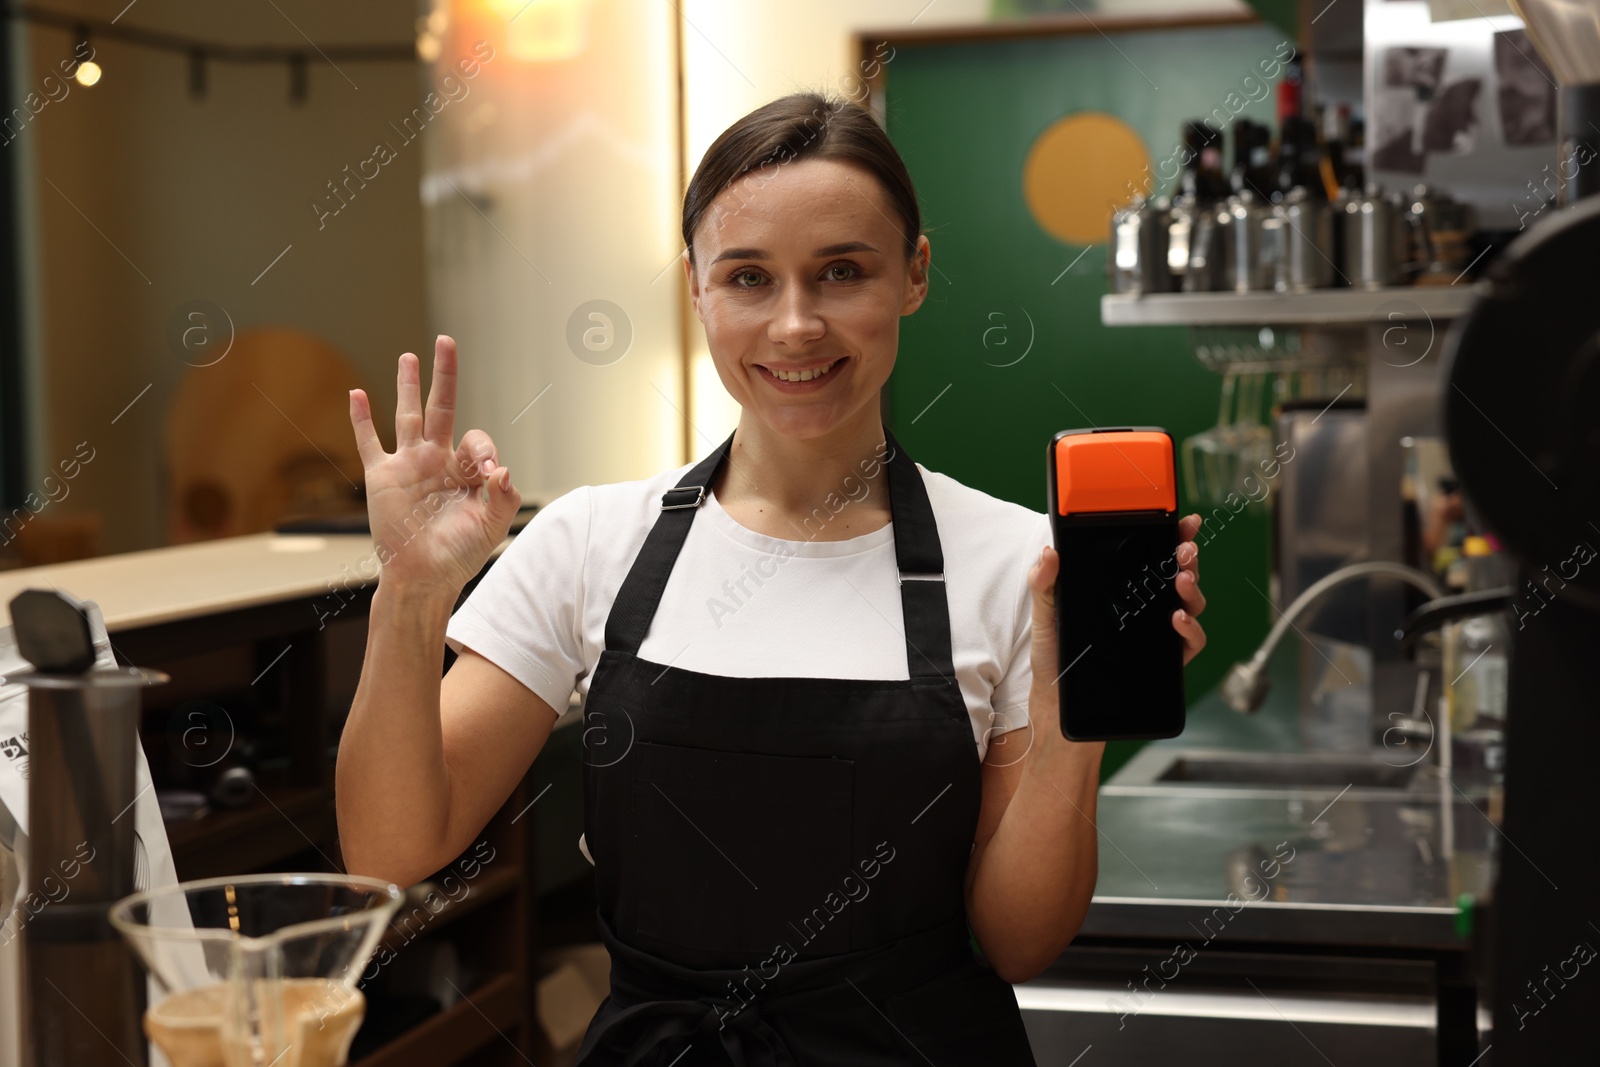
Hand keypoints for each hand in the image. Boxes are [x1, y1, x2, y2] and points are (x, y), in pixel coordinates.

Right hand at [348, 335, 521, 594]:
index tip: (490, 476)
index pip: (476, 440)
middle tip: (446, 342)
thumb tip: (502, 470)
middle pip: (440, 407)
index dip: (485, 451)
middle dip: (444, 376)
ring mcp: (408, 465)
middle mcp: (436, 461)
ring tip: (409, 356)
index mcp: (465, 471)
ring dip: (407, 385)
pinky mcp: (382, 477)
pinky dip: (360, 419)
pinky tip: (356, 394)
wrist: (424, 576)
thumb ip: (502, 498)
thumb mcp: (491, 526)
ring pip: (407, 415)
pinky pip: (369, 442)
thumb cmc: (459, 554)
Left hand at [1025, 512, 1210, 704]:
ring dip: (1192, 589)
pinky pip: (1191, 642)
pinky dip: (1191, 629)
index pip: (1152, 557)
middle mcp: (1144, 607)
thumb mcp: (1045, 615)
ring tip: (1181, 582)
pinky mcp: (1166, 660)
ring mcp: (1158, 632)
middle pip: (1177, 575)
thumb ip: (1044, 583)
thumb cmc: (1055, 658)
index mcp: (1121, 588)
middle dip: (1187, 558)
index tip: (1184, 523)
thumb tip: (1049, 553)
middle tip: (1184, 552)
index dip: (1173, 538)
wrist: (1058, 704)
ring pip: (1190, 603)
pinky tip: (1176, 620)